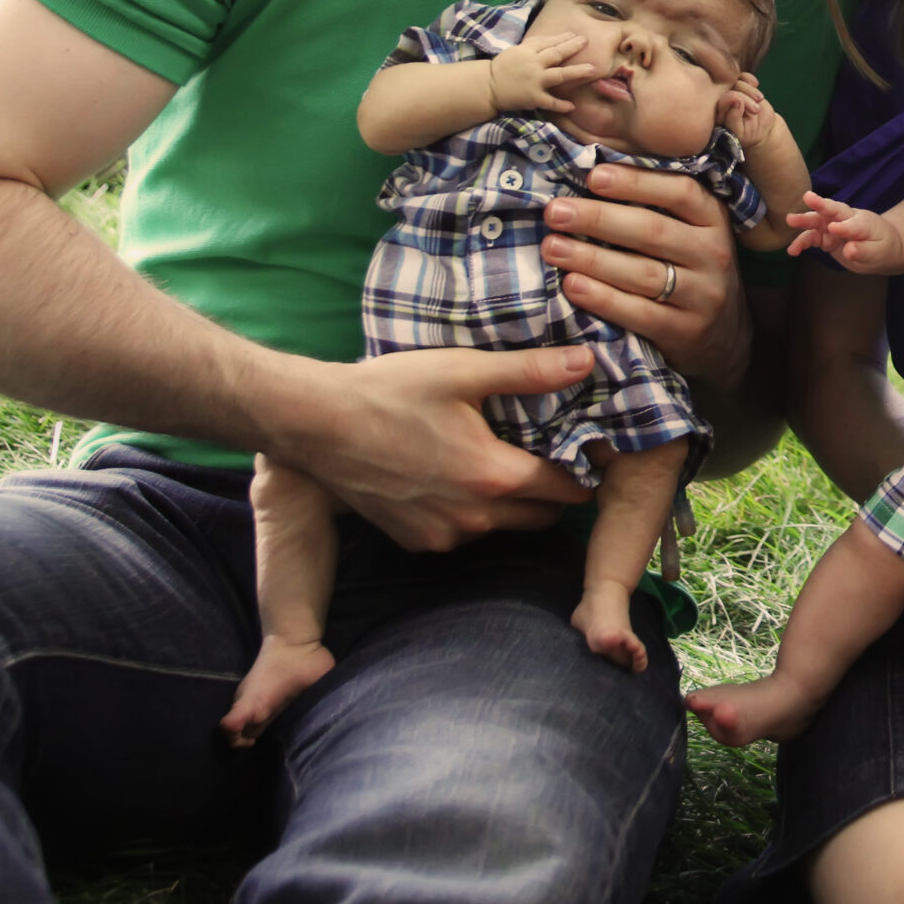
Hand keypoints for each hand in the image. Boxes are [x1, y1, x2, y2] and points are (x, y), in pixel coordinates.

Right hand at [285, 344, 593, 551]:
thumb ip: (530, 372)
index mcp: (494, 477)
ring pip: (502, 527)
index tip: (588, 451)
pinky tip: (459, 477)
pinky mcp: (416, 542)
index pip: (567, 489)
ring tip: (502, 462)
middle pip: (541, 516)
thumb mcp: (464, 371)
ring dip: (511, 504)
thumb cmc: (390, 392)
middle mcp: (474, 518)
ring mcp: (442, 535)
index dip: (583, 470)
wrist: (316, 425)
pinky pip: (464, 533)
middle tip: (550, 455)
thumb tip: (588, 361)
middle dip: (553, 491)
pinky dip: (472, 513)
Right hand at [488, 33, 595, 114]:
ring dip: (577, 72)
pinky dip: (561, 105)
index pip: (549, 42)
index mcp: (527, 51)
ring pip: (559, 75)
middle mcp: (533, 64)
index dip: (564, 38)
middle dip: (573, 47)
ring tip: (592, 70)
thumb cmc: (502, 67)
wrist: (487, 87)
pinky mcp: (533, 97)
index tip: (577, 35)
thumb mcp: (517, 51)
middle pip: (557, 54)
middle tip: (587, 42)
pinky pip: (550, 102)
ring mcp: (534, 81)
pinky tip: (572, 106)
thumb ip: (534, 46)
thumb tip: (555, 39)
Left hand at [542, 161, 749, 386]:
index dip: (636, 182)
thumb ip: (655, 206)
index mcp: (712, 219)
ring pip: (644, 273)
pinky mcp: (686, 331)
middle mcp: (714, 254)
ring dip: (593, 259)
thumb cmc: (690, 268)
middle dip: (599, 219)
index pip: (680, 192)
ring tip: (553, 247)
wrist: (725, 335)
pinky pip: (640, 313)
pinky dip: (603, 299)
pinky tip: (572, 285)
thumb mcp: (689, 231)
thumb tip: (591, 174)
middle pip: (653, 231)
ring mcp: (703, 295)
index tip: (593, 176)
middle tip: (555, 212)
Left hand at [717, 74, 785, 149]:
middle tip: (757, 109)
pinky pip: (739, 75)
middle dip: (747, 96)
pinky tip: (756, 85)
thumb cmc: (747, 133)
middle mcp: (719, 101)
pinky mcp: (736, 85)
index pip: (722, 100)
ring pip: (735, 81)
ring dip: (750, 90)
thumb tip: (736, 99)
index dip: (738, 100)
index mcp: (715, 114)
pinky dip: (749, 79)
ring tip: (759, 100)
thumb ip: (734, 118)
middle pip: (729, 88)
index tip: (754, 110)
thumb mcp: (740, 131)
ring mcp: (728, 91)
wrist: (759, 128)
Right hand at [784, 191, 903, 271]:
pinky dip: (802, 242)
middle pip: (833, 211)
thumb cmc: (882, 247)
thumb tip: (849, 251)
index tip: (834, 229)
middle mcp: (846, 220)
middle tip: (807, 197)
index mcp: (863, 223)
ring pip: (818, 222)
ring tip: (790, 220)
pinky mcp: (826, 236)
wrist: (881, 246)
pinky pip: (813, 238)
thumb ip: (864, 251)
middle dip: (820, 205)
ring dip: (805, 220)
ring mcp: (834, 227)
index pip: (853, 224)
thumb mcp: (878, 252)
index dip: (844, 227)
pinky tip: (792, 250)